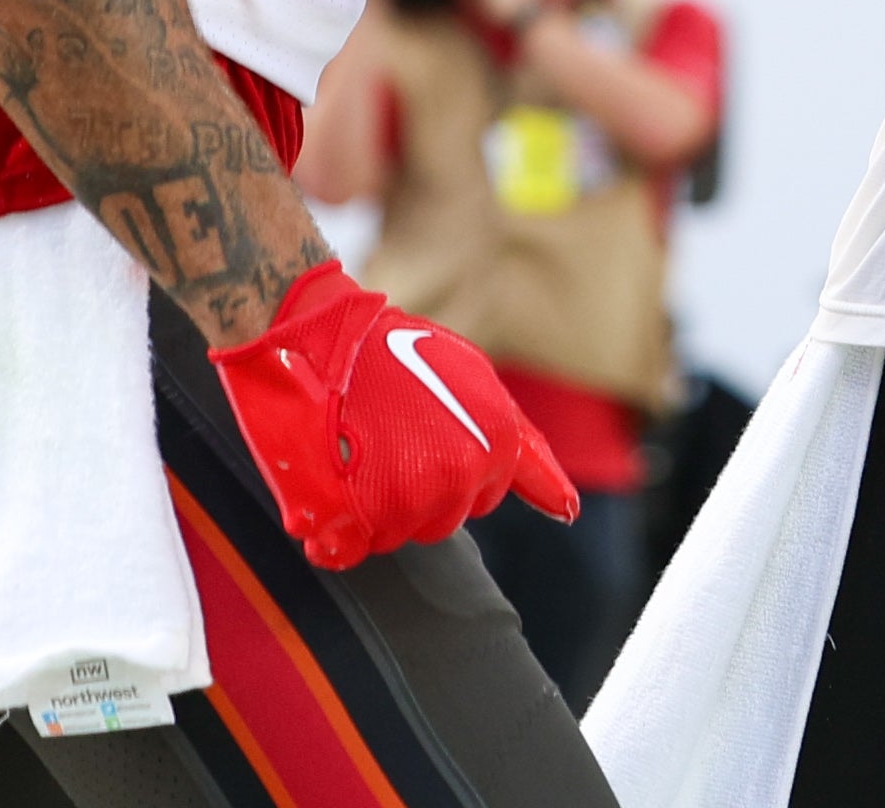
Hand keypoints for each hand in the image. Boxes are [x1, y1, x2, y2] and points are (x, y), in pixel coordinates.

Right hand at [208, 264, 578, 567]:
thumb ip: (525, 451)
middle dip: (413, 491)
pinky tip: (326, 483)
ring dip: (372, 508)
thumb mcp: (477, 382)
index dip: (452, 472)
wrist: (318, 334)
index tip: (427, 446)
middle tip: (383, 439)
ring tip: (354, 449)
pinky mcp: (354, 518)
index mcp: (494, 444)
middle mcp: (459, 478)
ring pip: (394, 536)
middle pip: (440, 522)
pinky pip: (347, 551)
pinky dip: (334, 531)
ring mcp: (407, 501)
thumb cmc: (393, 351)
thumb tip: (567, 510)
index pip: (485, 498)